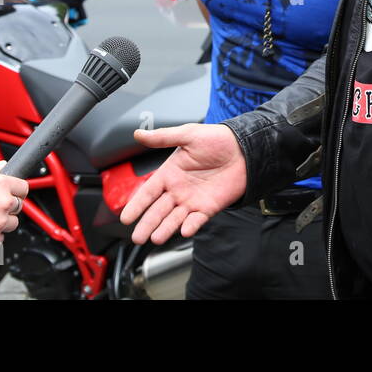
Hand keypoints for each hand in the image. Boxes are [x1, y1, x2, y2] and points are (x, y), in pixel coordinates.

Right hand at [121, 123, 246, 244]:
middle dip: (146, 224)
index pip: (148, 192)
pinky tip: (185, 230)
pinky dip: (191, 226)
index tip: (125, 217)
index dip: (136, 205)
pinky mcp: (208, 207)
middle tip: (137, 237)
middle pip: (157, 210)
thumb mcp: (189, 134)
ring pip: (174, 219)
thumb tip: (137, 134)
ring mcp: (193, 200)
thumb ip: (163, 137)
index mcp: (170, 173)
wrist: (245, 149)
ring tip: (156, 238)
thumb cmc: (218, 139)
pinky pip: (197, 220)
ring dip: (165, 228)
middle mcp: (178, 189)